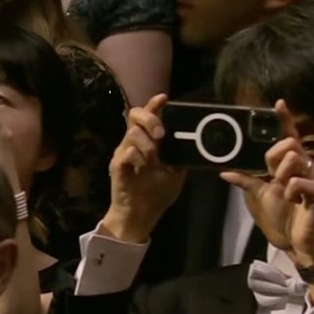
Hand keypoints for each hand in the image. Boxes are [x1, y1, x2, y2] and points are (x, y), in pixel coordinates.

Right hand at [100, 94, 185, 242]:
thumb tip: (196, 141)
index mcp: (149, 141)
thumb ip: (180, 155)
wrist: (140, 216)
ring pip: (132, 133)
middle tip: (161, 133)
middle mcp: (134, 142)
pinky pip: (126, 152)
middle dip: (150, 119)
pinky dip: (138, 157)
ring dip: (147, 143)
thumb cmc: (156, 194)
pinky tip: (143, 168)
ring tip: (153, 159)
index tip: (164, 98)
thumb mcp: (176, 172)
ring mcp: (124, 153)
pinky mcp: (117, 165)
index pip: (150, 116)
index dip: (155, 104)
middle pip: (135, 115)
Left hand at [221, 101, 313, 265]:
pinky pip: (298, 181)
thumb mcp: (262, 196)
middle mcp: (308, 166)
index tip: (278, 103)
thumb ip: (247, 181)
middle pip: (288, 144)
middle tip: (274, 177)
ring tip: (287, 191)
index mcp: (294, 165)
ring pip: (294, 158)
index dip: (285, 120)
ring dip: (282, 176)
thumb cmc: (286, 218)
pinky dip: (290, 192)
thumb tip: (225, 172)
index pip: (290, 136)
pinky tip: (295, 201)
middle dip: (274, 158)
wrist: (300, 242)